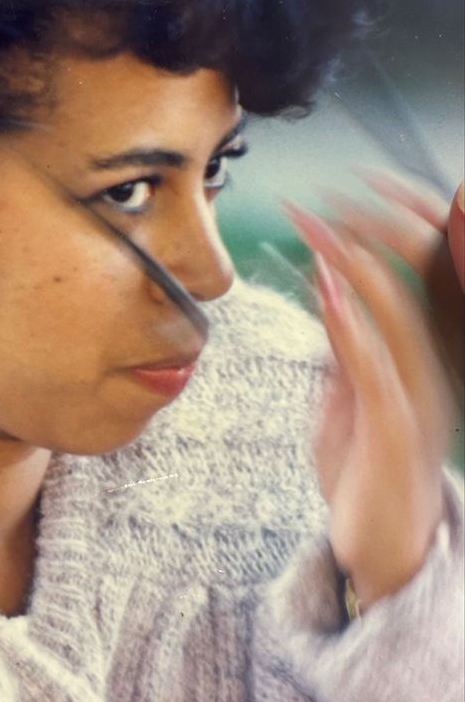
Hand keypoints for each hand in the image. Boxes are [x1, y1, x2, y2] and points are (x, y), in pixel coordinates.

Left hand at [285, 194, 454, 610]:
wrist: (386, 550)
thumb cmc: (367, 465)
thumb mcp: (348, 393)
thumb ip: (344, 343)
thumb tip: (325, 286)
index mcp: (422, 353)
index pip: (414, 273)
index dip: (381, 227)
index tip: (331, 197)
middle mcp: (431, 367)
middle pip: (414, 280)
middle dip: (368, 231)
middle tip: (317, 202)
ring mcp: (422, 397)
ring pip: (400, 314)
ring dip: (354, 265)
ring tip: (319, 229)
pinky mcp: (399, 431)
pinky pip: (380, 369)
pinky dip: (354, 326)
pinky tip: (332, 294)